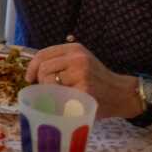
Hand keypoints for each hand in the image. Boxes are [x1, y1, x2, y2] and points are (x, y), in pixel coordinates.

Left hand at [25, 42, 141, 118]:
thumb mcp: (81, 63)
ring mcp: (81, 73)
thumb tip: (33, 71)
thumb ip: (61, 62)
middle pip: (43, 68)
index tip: (30, 78)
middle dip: (40, 82)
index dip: (32, 67)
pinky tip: (69, 103)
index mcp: (74, 48)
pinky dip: (59, 102)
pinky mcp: (84, 89)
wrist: (122, 93)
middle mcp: (77, 57)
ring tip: (61, 96)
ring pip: (49, 82)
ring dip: (50, 92)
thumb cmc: (98, 81)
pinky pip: (60, 96)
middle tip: (45, 91)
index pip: (43, 54)